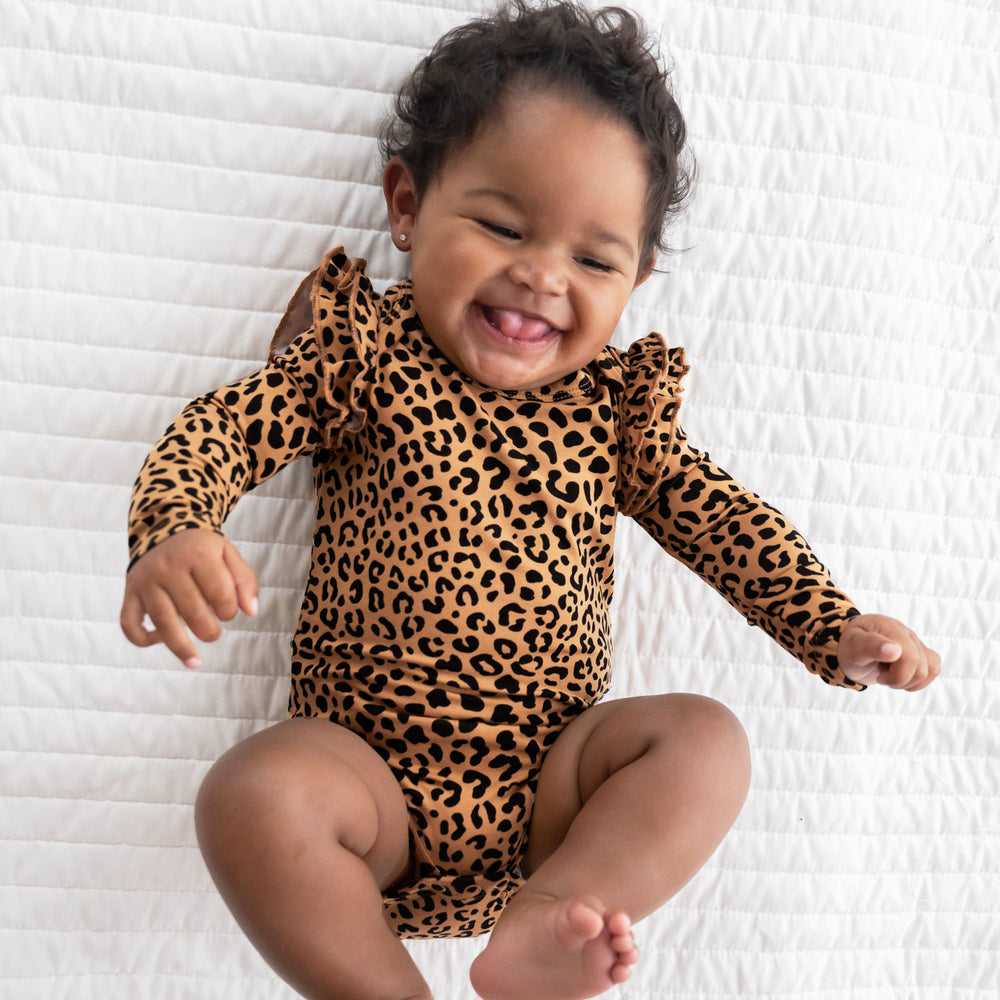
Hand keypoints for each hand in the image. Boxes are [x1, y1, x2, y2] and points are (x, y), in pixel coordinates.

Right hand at [120, 529, 258, 668]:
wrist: (163, 529)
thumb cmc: (202, 549)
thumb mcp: (228, 554)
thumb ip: (245, 580)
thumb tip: (252, 611)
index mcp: (198, 554)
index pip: (220, 594)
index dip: (229, 611)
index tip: (228, 612)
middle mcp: (168, 567)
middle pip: (192, 611)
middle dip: (209, 630)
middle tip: (213, 632)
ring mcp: (146, 581)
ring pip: (162, 621)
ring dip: (180, 647)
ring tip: (195, 662)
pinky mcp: (130, 592)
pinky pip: (129, 622)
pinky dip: (142, 638)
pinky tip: (159, 641)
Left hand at [838, 614, 939, 690]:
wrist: (848, 647)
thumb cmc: (849, 647)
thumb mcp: (853, 647)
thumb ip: (871, 646)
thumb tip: (895, 650)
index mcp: (889, 627)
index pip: (910, 657)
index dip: (896, 675)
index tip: (878, 675)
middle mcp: (906, 632)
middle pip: (921, 668)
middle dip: (899, 680)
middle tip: (880, 676)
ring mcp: (915, 642)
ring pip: (931, 670)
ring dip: (909, 681)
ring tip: (890, 674)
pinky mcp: (920, 652)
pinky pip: (934, 669)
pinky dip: (918, 681)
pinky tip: (900, 675)